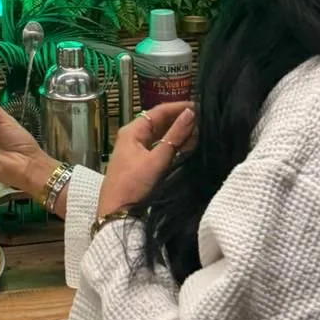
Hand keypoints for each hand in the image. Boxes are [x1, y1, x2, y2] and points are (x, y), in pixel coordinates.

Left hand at [97, 102, 194, 219]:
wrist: (116, 213)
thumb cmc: (133, 185)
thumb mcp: (156, 160)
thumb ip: (175, 137)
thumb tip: (191, 113)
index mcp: (132, 131)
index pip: (158, 111)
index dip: (178, 107)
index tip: (200, 106)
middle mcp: (133, 136)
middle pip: (159, 122)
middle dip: (179, 119)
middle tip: (203, 118)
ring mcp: (136, 150)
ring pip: (160, 135)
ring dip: (177, 132)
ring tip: (199, 130)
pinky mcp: (140, 163)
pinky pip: (158, 147)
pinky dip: (172, 145)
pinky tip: (187, 146)